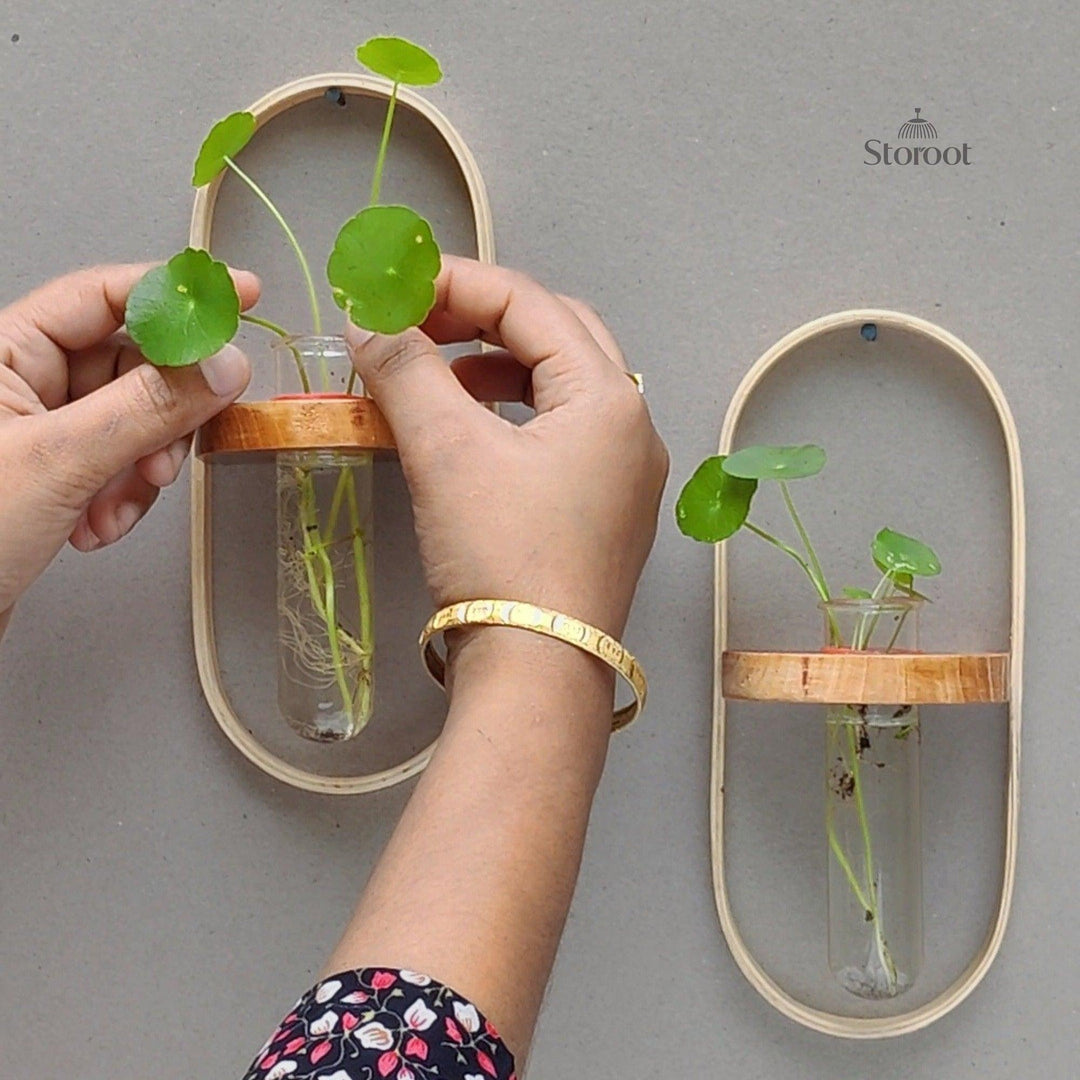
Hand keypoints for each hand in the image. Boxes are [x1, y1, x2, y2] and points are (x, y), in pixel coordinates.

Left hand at [0, 263, 258, 628]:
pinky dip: (123, 497)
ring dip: (142, 466)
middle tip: (179, 442)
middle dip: (162, 412)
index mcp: (4, 350)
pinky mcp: (56, 473)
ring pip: (133, 419)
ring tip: (119, 503)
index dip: (175, 295)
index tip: (237, 296)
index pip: (104, 297)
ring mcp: (41, 428)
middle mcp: (21, 381)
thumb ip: (147, 408)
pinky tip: (97, 525)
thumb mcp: (60, 463)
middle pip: (130, 363)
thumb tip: (220, 366)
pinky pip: (120, 463)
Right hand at [346, 255, 667, 644]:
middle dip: (480, 317)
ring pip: (560, 384)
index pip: (528, 303)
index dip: (453, 283)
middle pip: (556, 332)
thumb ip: (405, 370)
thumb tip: (367, 319)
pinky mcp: (607, 508)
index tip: (388, 287)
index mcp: (609, 397)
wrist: (538, 670)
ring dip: (495, 366)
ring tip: (431, 376)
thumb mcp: (445, 452)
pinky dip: (512, 415)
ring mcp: (626, 471)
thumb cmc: (501, 555)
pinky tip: (467, 431)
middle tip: (413, 323)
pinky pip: (561, 433)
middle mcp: (633, 425)